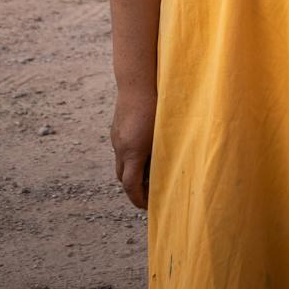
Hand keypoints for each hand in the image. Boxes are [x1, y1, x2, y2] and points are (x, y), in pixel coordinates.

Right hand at [110, 88, 155, 209]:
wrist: (138, 82)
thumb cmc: (158, 105)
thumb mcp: (164, 132)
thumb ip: (165, 152)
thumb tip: (171, 168)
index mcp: (133, 151)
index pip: (130, 185)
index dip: (138, 199)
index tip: (148, 206)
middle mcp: (121, 147)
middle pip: (122, 177)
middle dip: (134, 189)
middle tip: (151, 193)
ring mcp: (116, 138)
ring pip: (121, 163)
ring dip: (132, 171)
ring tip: (151, 173)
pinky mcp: (116, 129)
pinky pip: (121, 149)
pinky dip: (131, 157)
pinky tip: (146, 150)